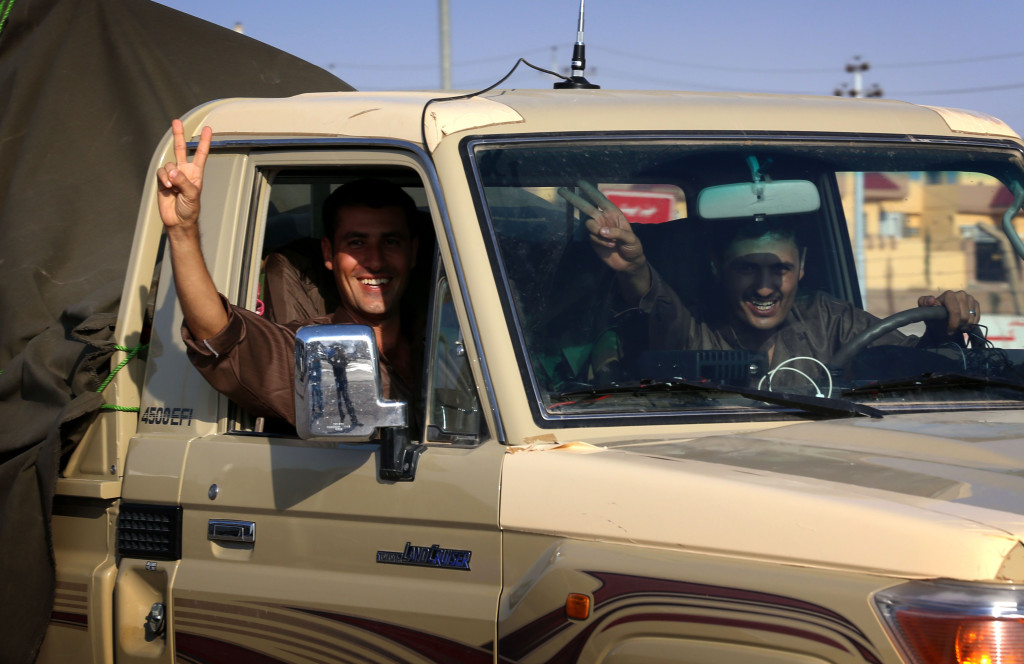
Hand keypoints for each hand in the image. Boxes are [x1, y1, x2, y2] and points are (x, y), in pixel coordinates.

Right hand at [156, 119, 211, 234]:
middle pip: (180, 149)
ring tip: (173, 187)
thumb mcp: (192, 194)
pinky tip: (168, 188)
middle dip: (178, 135)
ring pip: (168, 165)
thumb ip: (183, 181)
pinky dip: (163, 179)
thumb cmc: (190, 209)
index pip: (200, 154)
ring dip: (169, 175)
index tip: (208, 129)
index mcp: (196, 173)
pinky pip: (160, 172)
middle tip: (176, 121)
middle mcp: (184, 171)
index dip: (204, 141)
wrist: (178, 221)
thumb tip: (172, 171)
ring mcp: (172, 175)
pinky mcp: (162, 180)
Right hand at [557, 180, 646, 274]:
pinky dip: (600, 242)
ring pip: (589, 225)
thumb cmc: (633, 247)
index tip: (579, 182)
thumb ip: (617, 233)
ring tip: (612, 242)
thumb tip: (602, 231)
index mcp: (613, 213)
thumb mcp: (630, 238)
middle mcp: (603, 219)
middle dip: (574, 199)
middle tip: (560, 191)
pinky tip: (610, 246)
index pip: (600, 199)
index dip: (590, 190)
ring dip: (598, 233)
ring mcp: (597, 229)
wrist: (628, 263)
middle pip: (586, 207)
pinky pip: (591, 237)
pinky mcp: (593, 240)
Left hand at [919, 290, 980, 333]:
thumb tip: (932, 300)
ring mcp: (969, 298)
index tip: (949, 331)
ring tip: (958, 327)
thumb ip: (924, 303)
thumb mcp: (925, 311)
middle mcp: (960, 294)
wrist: (940, 320)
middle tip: (953, 329)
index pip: (956, 311)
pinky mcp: (975, 303)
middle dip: (959, 326)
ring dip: (965, 326)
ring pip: (972, 318)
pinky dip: (971, 324)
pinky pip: (977, 317)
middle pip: (965, 316)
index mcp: (949, 295)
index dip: (953, 323)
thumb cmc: (933, 316)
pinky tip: (964, 324)